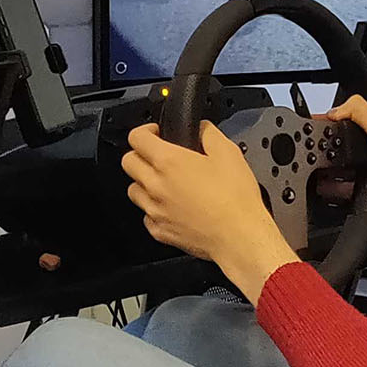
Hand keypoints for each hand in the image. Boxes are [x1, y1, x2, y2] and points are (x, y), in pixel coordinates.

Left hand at [123, 123, 299, 298]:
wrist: (239, 237)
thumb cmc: (235, 200)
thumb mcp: (229, 153)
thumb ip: (209, 134)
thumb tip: (201, 129)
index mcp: (169, 162)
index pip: (137, 138)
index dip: (145, 130)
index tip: (155, 133)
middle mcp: (156, 186)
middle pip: (128, 162)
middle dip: (139, 154)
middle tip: (157, 155)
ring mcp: (155, 211)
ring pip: (133, 190)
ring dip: (143, 182)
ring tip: (164, 182)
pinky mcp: (160, 231)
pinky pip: (146, 216)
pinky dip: (153, 209)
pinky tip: (171, 206)